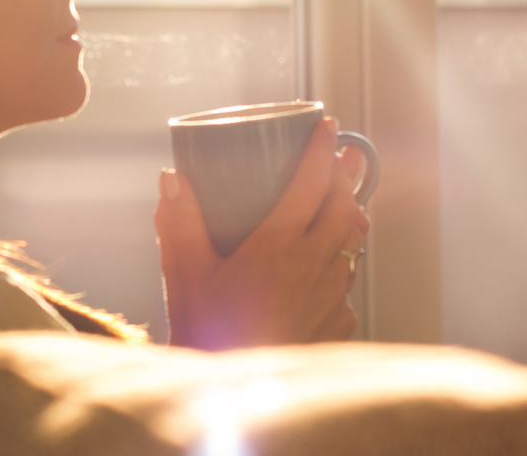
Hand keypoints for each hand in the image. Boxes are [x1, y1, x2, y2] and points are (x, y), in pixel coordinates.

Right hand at [154, 117, 369, 349]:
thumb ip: (178, 222)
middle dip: (346, 176)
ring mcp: (330, 297)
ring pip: (353, 244)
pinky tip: (325, 265)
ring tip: (338, 201)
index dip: (321, 150)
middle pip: (346, 208)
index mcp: (276, 248)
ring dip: (348, 217)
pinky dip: (341, 263)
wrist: (230, 400)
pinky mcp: (337, 323)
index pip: (311, 184)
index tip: (327, 126)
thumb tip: (173, 178)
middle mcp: (312, 268)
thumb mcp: (184, 273)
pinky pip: (347, 283)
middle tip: (342, 155)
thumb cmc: (206, 332)